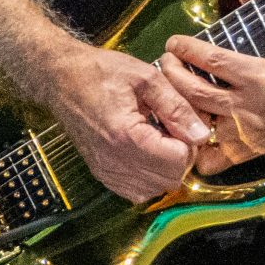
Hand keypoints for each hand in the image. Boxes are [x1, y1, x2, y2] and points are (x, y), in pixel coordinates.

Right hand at [34, 39, 208, 203]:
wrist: (62, 79)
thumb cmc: (101, 72)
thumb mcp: (147, 78)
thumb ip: (177, 107)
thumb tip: (201, 134)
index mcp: (125, 135)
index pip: (177, 161)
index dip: (190, 143)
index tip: (183, 123)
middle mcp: (113, 160)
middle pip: (168, 180)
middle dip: (182, 158)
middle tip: (176, 131)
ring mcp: (105, 170)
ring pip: (153, 190)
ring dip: (166, 170)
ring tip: (162, 140)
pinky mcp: (101, 173)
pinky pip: (134, 191)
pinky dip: (149, 178)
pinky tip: (149, 151)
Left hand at [158, 0, 264, 173]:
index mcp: (261, 74)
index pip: (211, 60)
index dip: (186, 50)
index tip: (175, 43)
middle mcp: (254, 106)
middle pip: (195, 92)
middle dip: (172, 74)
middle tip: (165, 63)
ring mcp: (250, 133)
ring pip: (197, 124)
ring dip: (177, 107)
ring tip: (167, 91)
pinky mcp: (249, 152)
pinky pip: (212, 158)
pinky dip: (194, 148)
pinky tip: (187, 127)